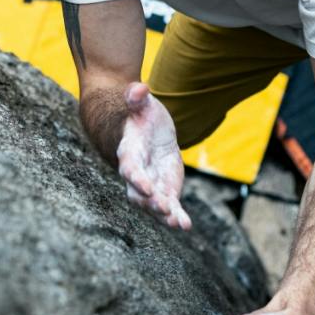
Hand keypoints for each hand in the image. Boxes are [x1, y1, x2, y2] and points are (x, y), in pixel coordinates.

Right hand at [116, 82, 190, 230]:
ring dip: (164, 214)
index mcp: (129, 151)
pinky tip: (185, 226)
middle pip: (138, 193)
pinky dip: (176, 217)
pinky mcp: (165, 189)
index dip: (136, 177)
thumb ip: (136, 97)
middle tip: (163, 208)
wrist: (144, 129)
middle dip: (149, 201)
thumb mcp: (140, 103)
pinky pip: (169, 206)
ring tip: (177, 222)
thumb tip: (138, 89)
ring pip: (153, 204)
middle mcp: (137, 173)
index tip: (146, 186)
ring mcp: (151, 184)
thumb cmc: (140, 114)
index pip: (130, 166)